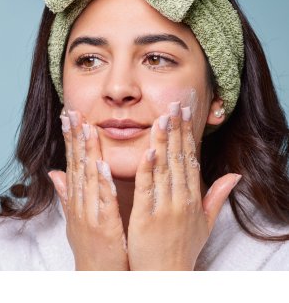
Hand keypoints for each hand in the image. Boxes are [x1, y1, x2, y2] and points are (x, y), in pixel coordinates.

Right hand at [48, 109, 128, 270]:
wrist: (97, 275)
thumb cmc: (92, 243)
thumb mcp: (76, 216)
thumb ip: (67, 192)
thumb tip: (54, 172)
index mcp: (78, 198)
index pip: (73, 162)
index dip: (71, 139)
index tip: (70, 116)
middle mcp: (80, 203)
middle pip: (77, 165)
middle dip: (75, 138)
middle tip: (74, 112)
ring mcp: (90, 214)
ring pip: (89, 178)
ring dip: (88, 153)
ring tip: (87, 129)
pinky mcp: (104, 227)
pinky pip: (104, 202)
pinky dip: (103, 184)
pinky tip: (103, 165)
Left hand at [127, 101, 241, 269]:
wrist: (166, 276)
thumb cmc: (183, 248)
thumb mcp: (205, 223)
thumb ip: (217, 196)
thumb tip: (235, 176)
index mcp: (193, 198)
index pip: (190, 159)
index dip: (188, 135)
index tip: (186, 114)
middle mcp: (182, 199)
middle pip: (179, 158)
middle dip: (178, 129)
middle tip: (176, 104)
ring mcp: (165, 208)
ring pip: (165, 168)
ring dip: (164, 142)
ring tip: (163, 117)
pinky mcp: (146, 218)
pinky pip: (147, 189)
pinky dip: (148, 169)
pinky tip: (149, 150)